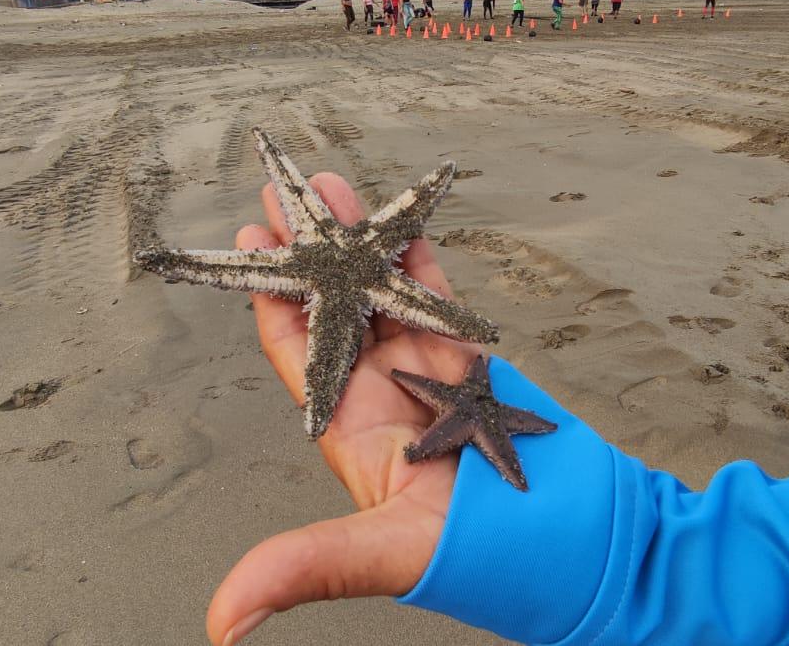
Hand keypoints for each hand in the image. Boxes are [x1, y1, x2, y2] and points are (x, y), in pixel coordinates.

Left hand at [205, 173, 479, 644]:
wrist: (568, 542)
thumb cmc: (478, 556)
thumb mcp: (378, 559)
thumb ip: (302, 572)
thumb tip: (219, 624)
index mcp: (353, 428)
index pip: (301, 353)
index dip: (273, 300)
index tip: (250, 246)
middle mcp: (386, 394)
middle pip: (335, 309)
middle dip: (308, 252)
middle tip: (282, 195)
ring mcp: (432, 373)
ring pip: (385, 291)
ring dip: (362, 240)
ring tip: (334, 186)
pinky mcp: (476, 361)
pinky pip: (441, 299)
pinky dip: (423, 258)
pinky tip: (403, 221)